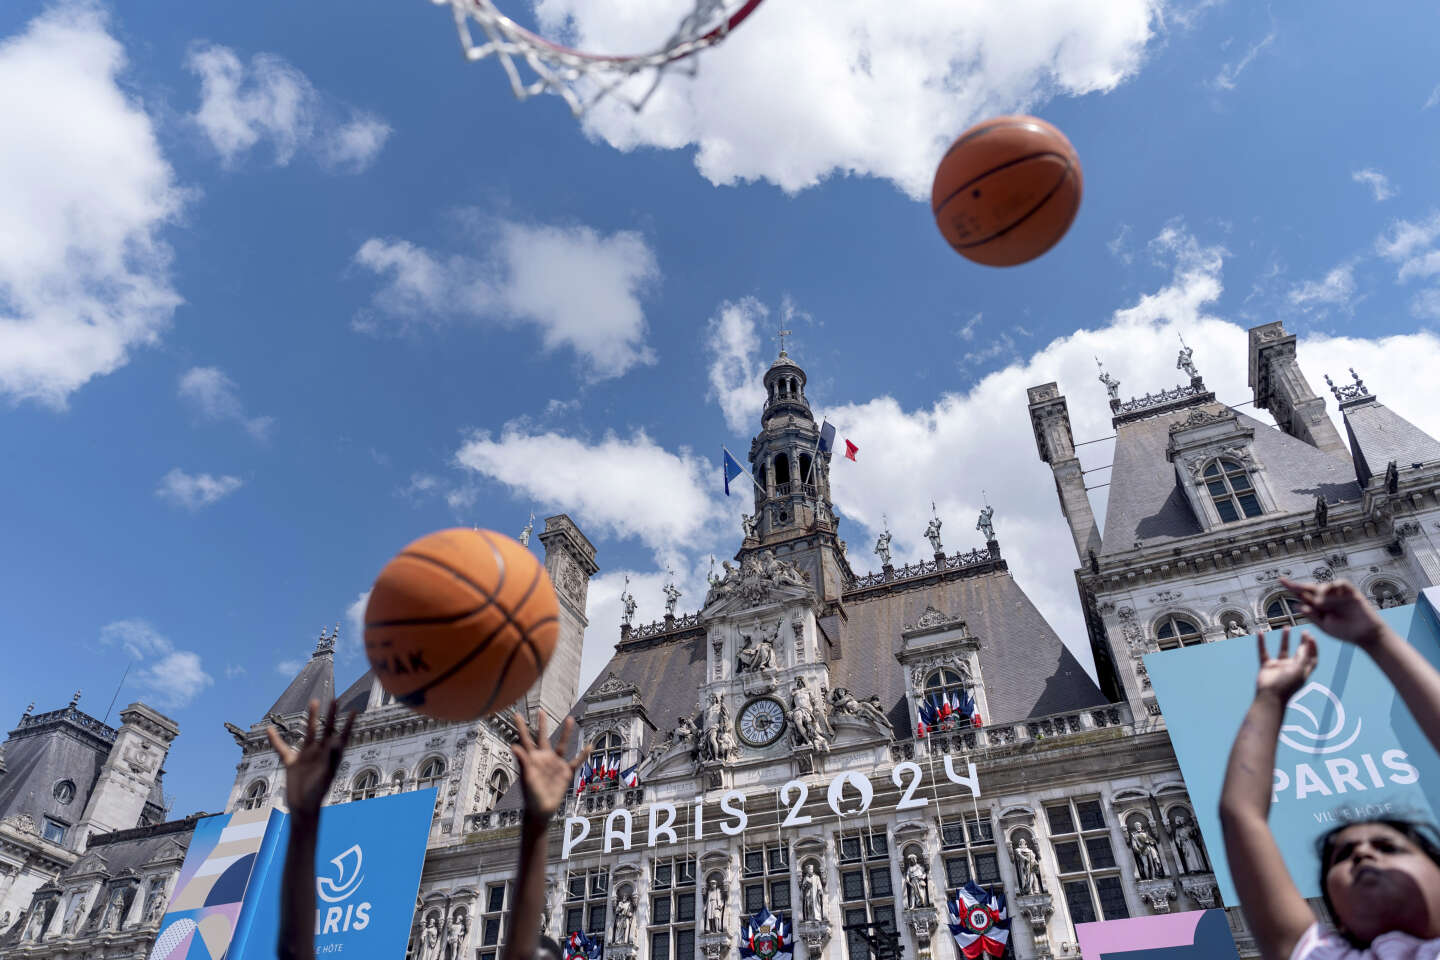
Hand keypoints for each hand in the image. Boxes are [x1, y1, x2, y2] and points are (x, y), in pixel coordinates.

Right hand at [267, 699, 355, 817]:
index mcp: (331, 756)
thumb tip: (337, 741)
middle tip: (335, 699)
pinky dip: (276, 740)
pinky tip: (270, 729)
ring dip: (311, 717)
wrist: (304, 808)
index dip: (348, 724)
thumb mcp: (326, 774)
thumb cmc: (318, 793)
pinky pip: (282, 748)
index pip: (342, 735)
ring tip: (314, 701)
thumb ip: (332, 757)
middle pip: (327, 729)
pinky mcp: (292, 762)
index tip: (354, 710)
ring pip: (309, 732)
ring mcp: (306, 756)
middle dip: (331, 714)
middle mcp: (320, 753)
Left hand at [511, 709, 589, 822]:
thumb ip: (522, 760)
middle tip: (541, 710)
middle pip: (543, 737)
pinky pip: (576, 761)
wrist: (541, 810)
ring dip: (566, 733)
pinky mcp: (565, 772)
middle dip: (542, 724)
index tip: (516, 714)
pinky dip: (583, 755)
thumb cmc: (530, 795)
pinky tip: (589, 746)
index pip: (526, 739)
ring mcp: (555, 764)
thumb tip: (514, 745)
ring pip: (562, 745)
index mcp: (532, 758)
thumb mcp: (526, 777)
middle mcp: (544, 758)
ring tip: (570, 719)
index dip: (521, 727)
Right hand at [1254, 628, 1317, 701]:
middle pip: (1300, 652)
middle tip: (1304, 631)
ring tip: (1287, 627)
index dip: (1314, 648)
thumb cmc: (1287, 685)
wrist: (1270, 696)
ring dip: (1285, 639)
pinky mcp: (1267, 666)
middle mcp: (1292, 668)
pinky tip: (1261, 633)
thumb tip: (1306, 644)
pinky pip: (1264, 652)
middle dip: (1303, 642)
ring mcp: (1279, 667)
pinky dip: (1262, 643)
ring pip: (1283, 650)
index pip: (1312, 658)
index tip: (1311, 637)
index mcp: (1303, 671)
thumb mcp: (1299, 669)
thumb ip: (1303, 656)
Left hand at [1280, 578, 1386, 648]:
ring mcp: (1337, 595)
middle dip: (1298, 586)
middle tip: (1286, 583)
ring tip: (1321, 604)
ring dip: (1319, 593)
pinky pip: (1340, 583)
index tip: (1280, 581)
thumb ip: (1312, 615)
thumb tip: (1297, 605)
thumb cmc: (1345, 632)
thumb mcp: (1324, 625)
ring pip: (1322, 586)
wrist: (1365, 634)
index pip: (1302, 595)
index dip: (1292, 587)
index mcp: (1318, 607)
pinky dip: (1335, 586)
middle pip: (1309, 588)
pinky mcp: (1350, 592)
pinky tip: (1333, 593)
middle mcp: (1326, 599)